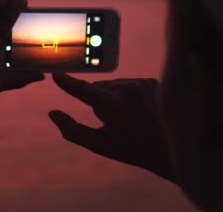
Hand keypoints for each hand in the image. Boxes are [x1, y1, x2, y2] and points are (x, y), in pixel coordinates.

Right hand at [49, 73, 174, 181]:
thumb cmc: (130, 148)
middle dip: (99, 101)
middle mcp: (128, 90)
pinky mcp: (151, 81)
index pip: (85, 90)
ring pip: (112, 85)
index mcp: (114, 107)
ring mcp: (142, 84)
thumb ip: (72, 131)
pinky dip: (128, 94)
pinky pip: (128, 83)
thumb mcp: (99, 144)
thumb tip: (52, 114)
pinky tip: (139, 110)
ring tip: (129, 117)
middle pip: (97, 88)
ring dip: (113, 96)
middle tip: (114, 121)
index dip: (68, 83)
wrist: (170, 149)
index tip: (56, 74)